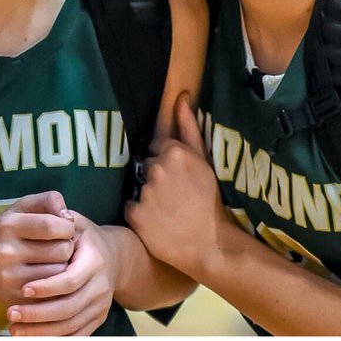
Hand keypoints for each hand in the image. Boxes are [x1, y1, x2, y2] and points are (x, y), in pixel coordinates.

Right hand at [0, 191, 74, 303]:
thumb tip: (68, 215)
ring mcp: (9, 277)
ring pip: (60, 273)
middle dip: (67, 247)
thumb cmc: (7, 232)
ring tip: (51, 260)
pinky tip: (46, 276)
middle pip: (62, 251)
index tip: (64, 229)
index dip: (67, 227)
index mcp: (8, 225)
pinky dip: (55, 283)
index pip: (53, 226)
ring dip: (63, 266)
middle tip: (58, 246)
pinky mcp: (15, 297)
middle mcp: (6, 252)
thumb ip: (48, 200)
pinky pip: (51, 291)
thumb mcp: (22, 208)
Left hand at [7, 214, 116, 335]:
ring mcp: (101, 305)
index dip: (47, 287)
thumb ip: (62, 216)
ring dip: (41, 330)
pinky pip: (75, 335)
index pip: (71, 280)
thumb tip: (57, 212)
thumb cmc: (86, 239)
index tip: (24, 289)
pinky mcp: (97, 319)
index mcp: (96, 262)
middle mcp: (102, 286)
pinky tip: (32, 337)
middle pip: (69, 307)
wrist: (113, 258)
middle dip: (38, 313)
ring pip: (71, 325)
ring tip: (15, 328)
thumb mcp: (77, 222)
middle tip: (12, 313)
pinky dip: (53, 339)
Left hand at [126, 94, 225, 276]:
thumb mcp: (205, 161)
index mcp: (175, 152)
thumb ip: (189, 127)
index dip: (168, 162)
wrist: (209, 244)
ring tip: (168, 211)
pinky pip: (131, 207)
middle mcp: (157, 168)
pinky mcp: (135, 214)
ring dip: (149, 196)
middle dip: (157, 177)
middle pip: (147, 166)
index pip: (158, 148)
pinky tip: (157, 222)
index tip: (180, 178)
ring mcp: (145, 192)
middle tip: (175, 196)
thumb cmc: (209, 202)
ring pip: (139, 186)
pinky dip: (141, 214)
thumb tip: (180, 96)